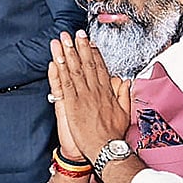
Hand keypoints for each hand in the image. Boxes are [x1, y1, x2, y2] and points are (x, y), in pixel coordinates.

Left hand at [52, 30, 130, 160]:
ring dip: (67, 53)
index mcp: (106, 92)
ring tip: (62, 40)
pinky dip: (60, 71)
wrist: (105, 149)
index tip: (89, 41)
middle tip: (74, 32)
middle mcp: (94, 91)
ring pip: (74, 70)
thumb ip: (124, 95)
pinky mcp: (72, 104)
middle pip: (86, 64)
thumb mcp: (124, 112)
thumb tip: (125, 81)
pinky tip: (56, 60)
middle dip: (80, 47)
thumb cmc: (113, 135)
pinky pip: (64, 84)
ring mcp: (82, 96)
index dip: (94, 53)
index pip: (99, 68)